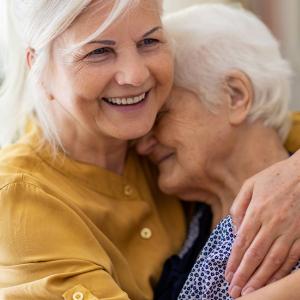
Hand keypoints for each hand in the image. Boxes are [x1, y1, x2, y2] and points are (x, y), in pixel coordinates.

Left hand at [225, 150, 299, 297]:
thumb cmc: (275, 177)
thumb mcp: (250, 185)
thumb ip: (239, 207)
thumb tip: (235, 230)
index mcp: (257, 211)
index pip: (242, 243)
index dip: (234, 261)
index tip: (228, 275)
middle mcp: (272, 224)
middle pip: (255, 256)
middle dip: (244, 276)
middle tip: (235, 292)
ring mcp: (290, 230)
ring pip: (274, 261)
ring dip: (261, 280)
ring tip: (251, 293)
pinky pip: (293, 258)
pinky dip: (282, 273)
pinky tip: (274, 283)